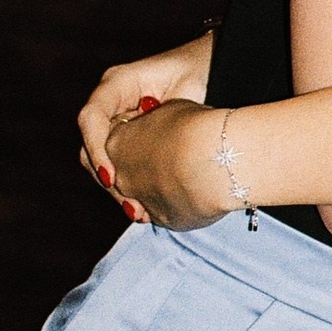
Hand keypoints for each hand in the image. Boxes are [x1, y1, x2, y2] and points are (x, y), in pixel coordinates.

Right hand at [79, 31, 214, 219]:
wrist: (215, 68)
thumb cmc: (205, 69)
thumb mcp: (187, 87)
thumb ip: (168, 111)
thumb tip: (154, 148)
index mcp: (118, 83)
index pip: (90, 117)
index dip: (97, 149)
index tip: (112, 177)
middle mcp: (111, 102)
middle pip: (90, 144)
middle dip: (106, 177)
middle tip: (130, 204)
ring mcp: (117, 120)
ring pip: (101, 159)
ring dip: (116, 187)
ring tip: (137, 211)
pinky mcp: (129, 138)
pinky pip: (119, 164)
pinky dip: (128, 185)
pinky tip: (144, 207)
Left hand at [103, 99, 237, 230]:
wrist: (215, 162)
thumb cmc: (194, 130)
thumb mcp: (172, 110)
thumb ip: (157, 121)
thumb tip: (165, 126)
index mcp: (115, 143)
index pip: (122, 137)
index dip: (143, 131)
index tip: (164, 128)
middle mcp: (120, 176)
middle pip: (131, 169)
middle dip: (149, 162)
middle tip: (176, 151)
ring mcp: (139, 201)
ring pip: (148, 192)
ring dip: (164, 183)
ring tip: (193, 170)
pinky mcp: (163, 220)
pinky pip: (168, 209)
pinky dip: (180, 200)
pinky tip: (200, 187)